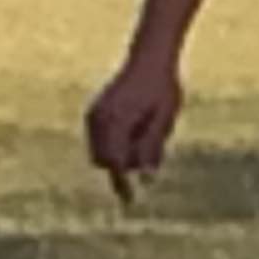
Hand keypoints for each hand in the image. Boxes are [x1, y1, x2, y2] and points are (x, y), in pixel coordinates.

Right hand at [85, 54, 182, 204]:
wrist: (150, 58)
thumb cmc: (163, 89)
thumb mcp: (164, 120)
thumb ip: (153, 148)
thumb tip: (147, 179)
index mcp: (116, 119)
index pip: (113, 161)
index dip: (121, 183)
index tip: (130, 200)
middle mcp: (99, 117)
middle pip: (102, 159)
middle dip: (121, 165)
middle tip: (149, 146)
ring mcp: (94, 113)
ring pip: (99, 150)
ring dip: (118, 153)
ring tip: (145, 128)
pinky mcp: (95, 111)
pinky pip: (100, 139)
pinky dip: (115, 142)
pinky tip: (136, 125)